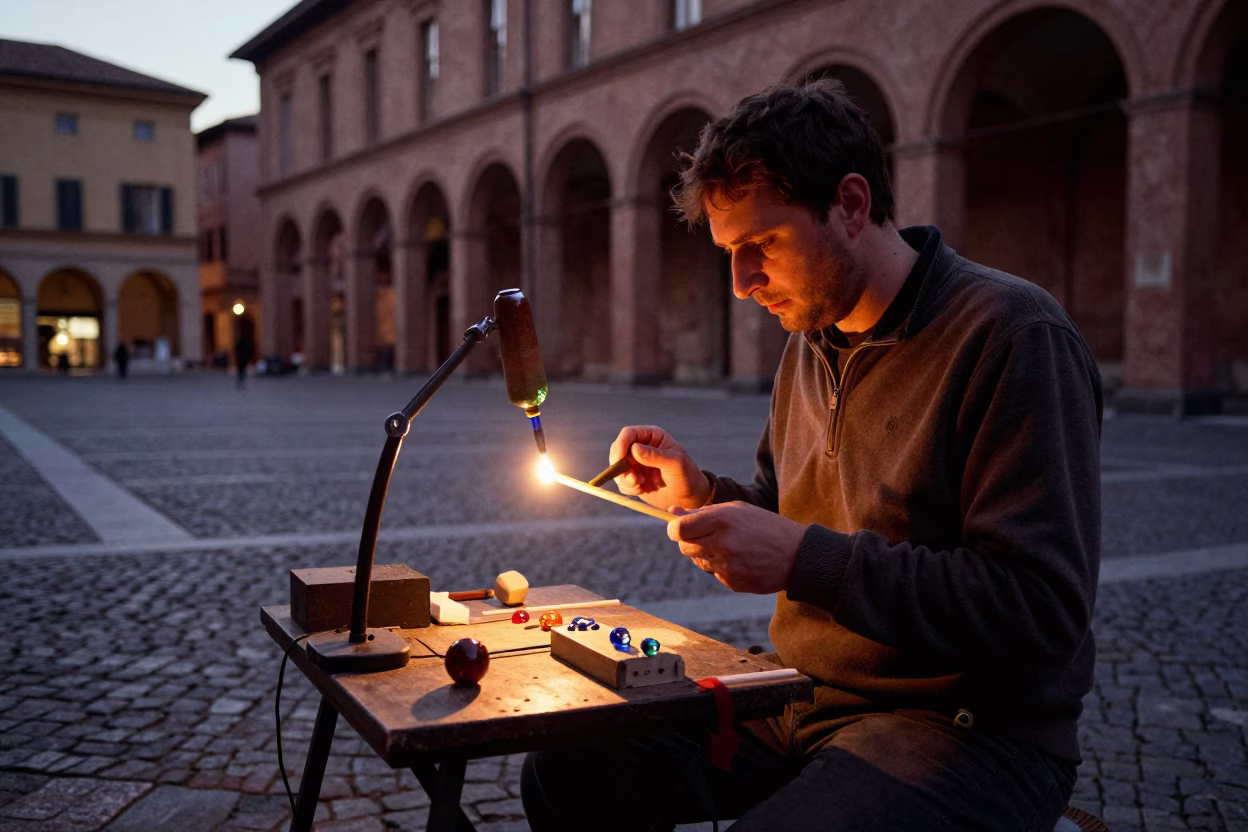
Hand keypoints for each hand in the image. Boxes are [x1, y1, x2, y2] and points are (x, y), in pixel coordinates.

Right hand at [609, 426, 710, 510]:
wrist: (689, 497)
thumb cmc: (687, 476)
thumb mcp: (676, 464)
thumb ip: (656, 456)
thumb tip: (635, 448)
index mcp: (652, 436)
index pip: (628, 433)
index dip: (620, 444)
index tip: (619, 460)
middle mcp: (642, 447)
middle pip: (618, 450)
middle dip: (620, 466)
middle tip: (633, 479)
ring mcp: (636, 463)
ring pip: (617, 467)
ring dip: (624, 478)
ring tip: (640, 486)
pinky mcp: (634, 477)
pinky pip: (621, 481)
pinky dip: (628, 487)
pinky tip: (641, 490)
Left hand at [667, 502, 805, 593]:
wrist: (797, 555)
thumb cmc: (765, 526)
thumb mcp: (737, 510)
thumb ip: (703, 512)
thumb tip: (673, 511)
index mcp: (722, 520)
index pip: (679, 530)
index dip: (675, 530)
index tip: (679, 529)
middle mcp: (722, 543)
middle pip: (684, 548)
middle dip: (690, 542)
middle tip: (707, 537)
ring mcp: (727, 565)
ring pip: (699, 561)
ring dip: (707, 555)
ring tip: (732, 547)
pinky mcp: (732, 582)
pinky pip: (715, 574)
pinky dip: (723, 568)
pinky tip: (742, 560)